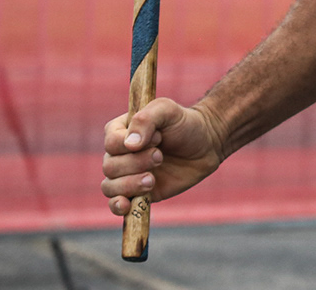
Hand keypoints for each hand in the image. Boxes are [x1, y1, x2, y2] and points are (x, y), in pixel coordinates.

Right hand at [101, 98, 225, 216]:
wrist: (205, 145)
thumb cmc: (184, 123)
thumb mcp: (167, 110)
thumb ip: (146, 120)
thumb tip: (130, 144)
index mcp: (120, 131)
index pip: (111, 143)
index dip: (132, 144)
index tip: (158, 138)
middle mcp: (119, 154)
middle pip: (110, 166)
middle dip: (136, 163)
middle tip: (160, 156)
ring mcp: (126, 175)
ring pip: (110, 186)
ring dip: (130, 185)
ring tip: (151, 180)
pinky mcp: (136, 192)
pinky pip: (116, 204)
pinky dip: (117, 206)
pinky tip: (126, 205)